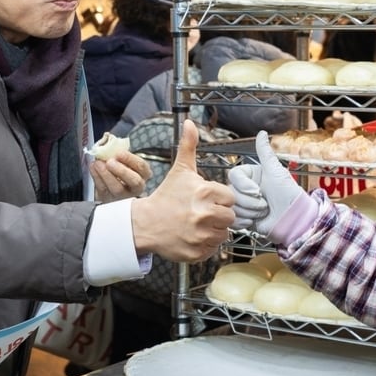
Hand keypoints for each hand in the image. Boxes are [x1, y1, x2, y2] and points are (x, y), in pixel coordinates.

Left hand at [91, 149, 151, 202]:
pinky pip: (104, 190)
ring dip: (106, 175)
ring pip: (118, 189)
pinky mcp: (111, 200)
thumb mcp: (123, 158)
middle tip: (110, 162)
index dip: (130, 159)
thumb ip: (118, 150)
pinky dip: (97, 178)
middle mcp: (137, 186)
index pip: (141, 166)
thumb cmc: (119, 168)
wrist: (111, 184)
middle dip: (122, 171)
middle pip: (134, 181)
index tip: (119, 153)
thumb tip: (107, 138)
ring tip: (98, 164)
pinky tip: (93, 168)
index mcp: (143, 173)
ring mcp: (124, 196)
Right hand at [130, 121, 235, 261]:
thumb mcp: (180, 170)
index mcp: (204, 192)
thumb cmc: (166, 196)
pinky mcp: (196, 253)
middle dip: (218, 215)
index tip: (206, 200)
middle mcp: (204, 214)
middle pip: (230, 217)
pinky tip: (193, 236)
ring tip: (197, 225)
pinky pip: (213, 250)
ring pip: (223, 234)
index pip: (230, 198)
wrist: (145, 223)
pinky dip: (205, 245)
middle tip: (202, 213)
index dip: (220, 199)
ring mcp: (200, 236)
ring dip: (214, 230)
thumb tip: (190, 122)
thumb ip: (188, 146)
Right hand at [227, 131, 303, 239]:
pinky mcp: (242, 218)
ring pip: (231, 206)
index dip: (244, 185)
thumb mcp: (276, 171)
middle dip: (249, 202)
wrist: (293, 220)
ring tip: (264, 212)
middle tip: (265, 204)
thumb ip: (265, 153)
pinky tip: (255, 221)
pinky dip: (244, 221)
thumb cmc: (288, 195)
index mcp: (250, 175)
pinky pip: (232, 219)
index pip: (234, 175)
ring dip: (250, 212)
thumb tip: (262, 133)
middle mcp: (244, 188)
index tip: (257, 191)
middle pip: (231, 192)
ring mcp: (243, 204)